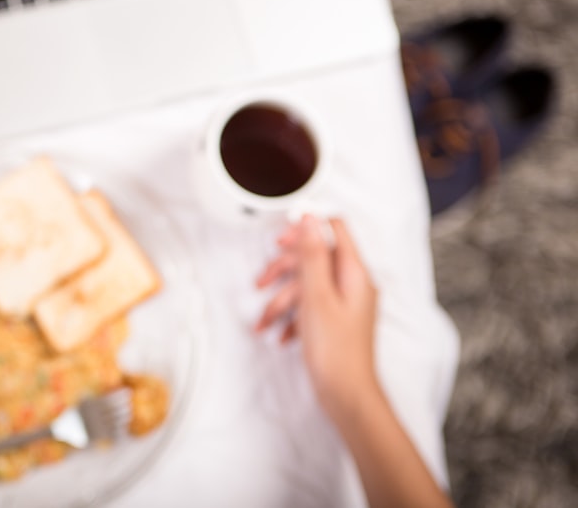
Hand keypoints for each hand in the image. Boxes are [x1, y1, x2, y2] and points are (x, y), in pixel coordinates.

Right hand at [255, 216, 452, 507]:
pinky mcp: (335, 321)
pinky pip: (309, 307)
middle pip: (314, 258)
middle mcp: (353, 283)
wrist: (347, 396)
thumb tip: (310, 218)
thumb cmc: (335, 350)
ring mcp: (345, 303)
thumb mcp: (316, 296)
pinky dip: (292, 318)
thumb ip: (312, 255)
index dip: (305, 230)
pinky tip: (281, 336)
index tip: (280, 241)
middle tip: (260, 282)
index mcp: (354, 272)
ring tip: (263, 323)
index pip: (334, 229)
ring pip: (306, 286)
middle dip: (283, 271)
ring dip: (281, 302)